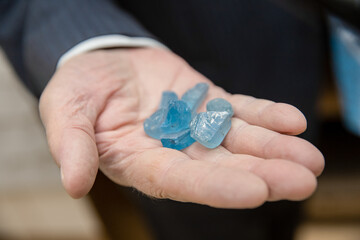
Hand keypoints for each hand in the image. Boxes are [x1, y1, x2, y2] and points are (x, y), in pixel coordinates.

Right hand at [39, 48, 323, 207]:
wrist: (104, 64)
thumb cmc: (79, 91)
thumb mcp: (65, 111)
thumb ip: (72, 145)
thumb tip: (73, 183)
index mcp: (139, 161)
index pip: (178, 181)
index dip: (214, 187)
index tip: (255, 191)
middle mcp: (172, 151)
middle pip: (219, 167)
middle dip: (261, 174)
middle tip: (302, 181)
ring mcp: (194, 127)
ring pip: (237, 142)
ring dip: (274, 149)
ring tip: (310, 160)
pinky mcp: (208, 104)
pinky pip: (239, 111)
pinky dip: (265, 116)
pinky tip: (292, 122)